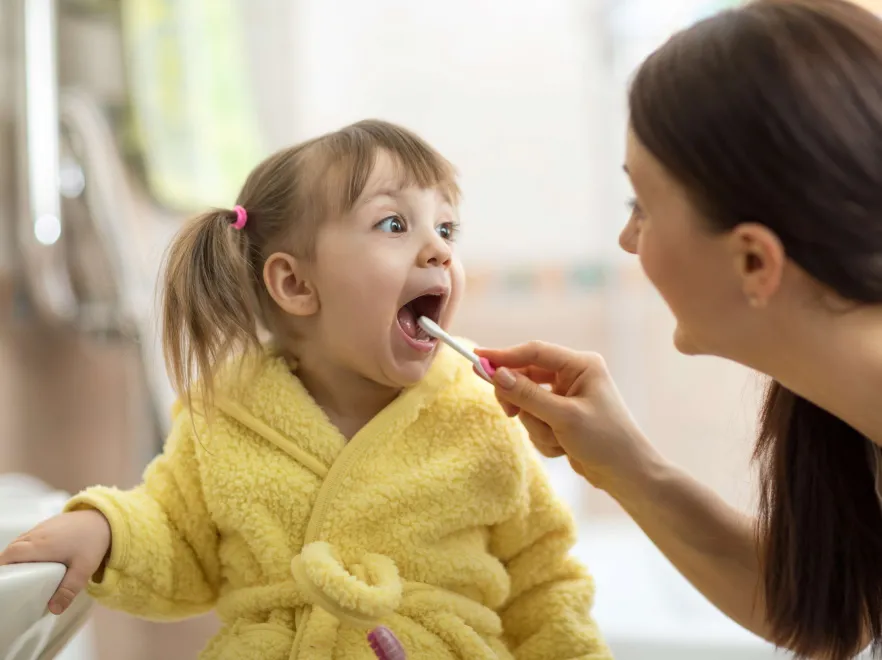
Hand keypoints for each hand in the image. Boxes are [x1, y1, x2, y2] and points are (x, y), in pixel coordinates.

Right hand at [0, 509, 110, 613]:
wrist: (104, 518)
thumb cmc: (93, 542)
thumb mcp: (83, 569)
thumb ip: (68, 590)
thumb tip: (53, 610)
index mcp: (40, 546)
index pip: (10, 555)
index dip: (3, 568)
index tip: (5, 582)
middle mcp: (36, 535)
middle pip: (11, 549)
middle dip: (8, 565)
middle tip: (14, 582)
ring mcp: (41, 528)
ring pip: (19, 542)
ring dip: (16, 556)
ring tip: (24, 574)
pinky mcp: (47, 525)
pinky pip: (29, 537)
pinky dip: (26, 548)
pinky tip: (36, 560)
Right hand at [477, 341, 659, 491]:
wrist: (626, 475)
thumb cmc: (605, 441)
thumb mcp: (564, 417)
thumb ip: (528, 395)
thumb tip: (497, 375)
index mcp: (581, 364)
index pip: (534, 352)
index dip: (505, 356)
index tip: (478, 358)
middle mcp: (573, 375)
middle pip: (526, 378)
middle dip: (524, 404)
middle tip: (510, 414)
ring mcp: (566, 396)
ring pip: (528, 404)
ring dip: (537, 427)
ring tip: (559, 440)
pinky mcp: (561, 416)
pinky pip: (535, 421)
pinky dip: (543, 437)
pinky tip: (563, 448)